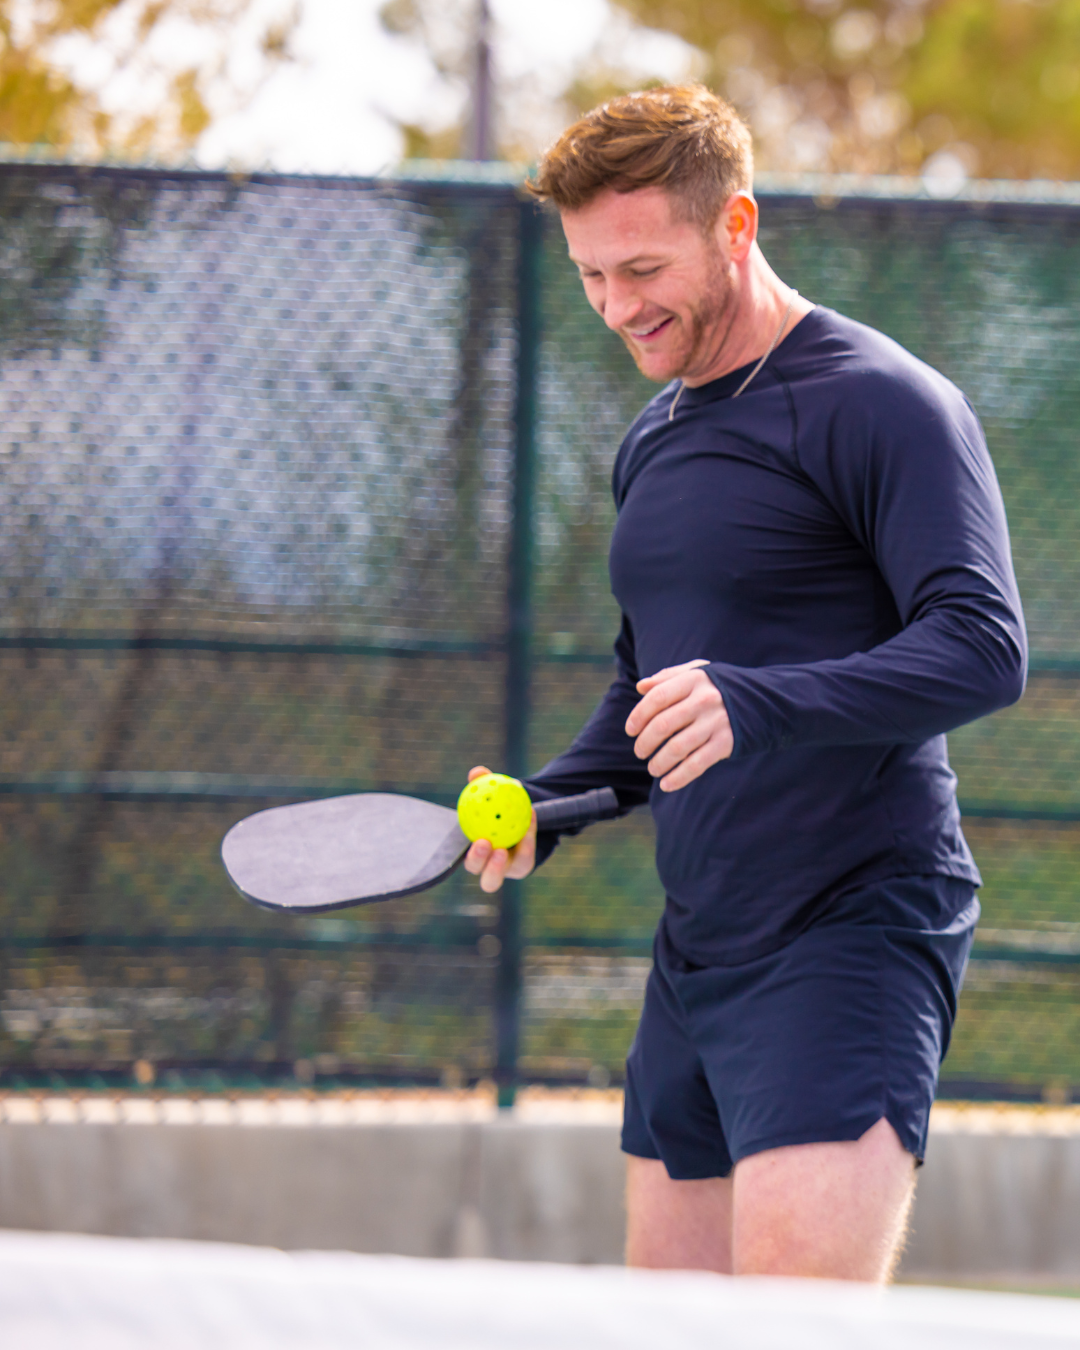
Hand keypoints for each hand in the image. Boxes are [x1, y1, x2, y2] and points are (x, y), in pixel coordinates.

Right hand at [461, 765, 536, 892]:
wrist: (517, 818)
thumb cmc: (496, 808)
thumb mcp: (491, 795)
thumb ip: (483, 784)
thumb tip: (476, 772)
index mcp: (479, 858)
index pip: (473, 864)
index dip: (475, 857)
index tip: (481, 840)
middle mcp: (492, 870)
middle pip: (488, 880)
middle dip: (485, 865)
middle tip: (488, 843)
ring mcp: (509, 871)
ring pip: (511, 873)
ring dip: (509, 861)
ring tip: (511, 841)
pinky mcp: (524, 867)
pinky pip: (527, 855)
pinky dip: (530, 836)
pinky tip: (531, 817)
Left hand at [625, 660, 733, 790]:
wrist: (764, 701)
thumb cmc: (720, 688)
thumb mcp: (698, 673)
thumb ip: (669, 677)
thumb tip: (640, 686)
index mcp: (694, 680)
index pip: (657, 698)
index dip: (638, 716)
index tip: (630, 731)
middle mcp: (704, 700)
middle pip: (662, 725)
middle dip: (645, 743)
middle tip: (640, 752)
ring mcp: (716, 722)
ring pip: (677, 748)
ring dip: (659, 763)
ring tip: (652, 769)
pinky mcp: (726, 743)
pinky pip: (697, 764)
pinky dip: (679, 778)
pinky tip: (667, 784)